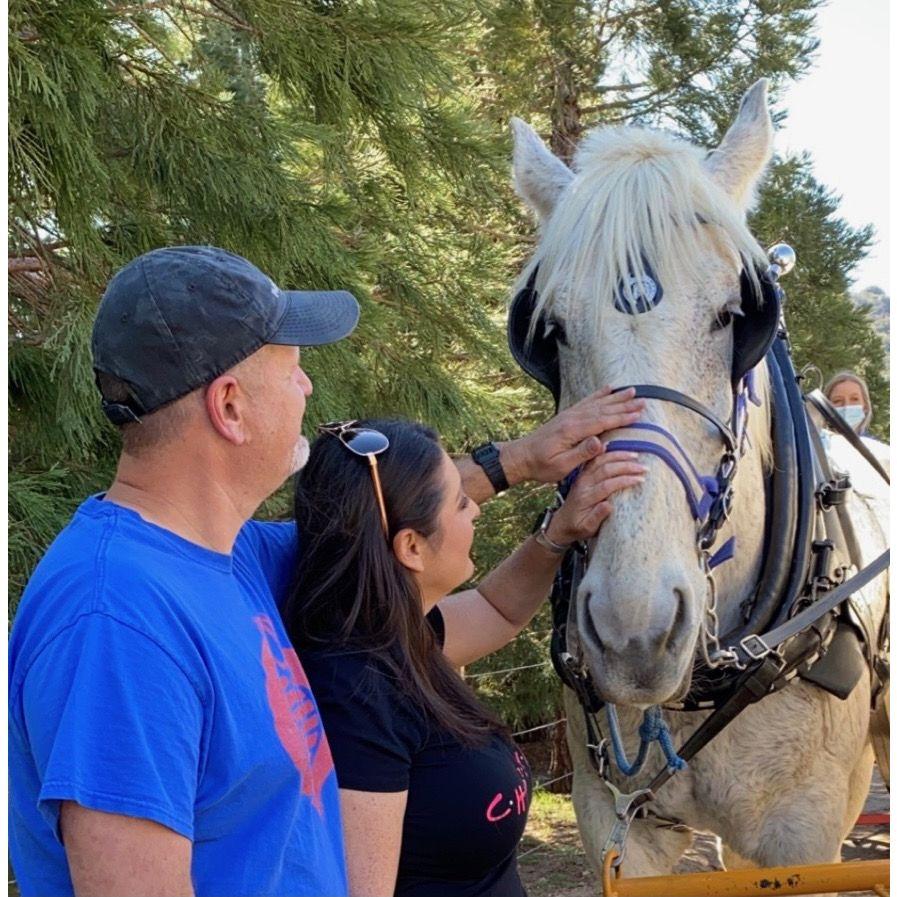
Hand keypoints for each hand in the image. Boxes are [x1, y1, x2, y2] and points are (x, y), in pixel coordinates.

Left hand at [501, 387, 643, 485]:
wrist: (521, 457)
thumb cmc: (541, 466)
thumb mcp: (561, 466)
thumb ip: (581, 453)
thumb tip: (600, 441)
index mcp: (572, 431)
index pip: (602, 422)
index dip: (621, 418)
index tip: (639, 415)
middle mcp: (572, 418)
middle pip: (603, 409)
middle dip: (624, 405)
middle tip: (644, 401)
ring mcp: (569, 415)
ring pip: (597, 403)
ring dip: (616, 397)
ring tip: (632, 391)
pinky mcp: (567, 416)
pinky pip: (587, 402)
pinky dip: (599, 394)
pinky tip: (608, 389)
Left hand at [545, 451, 645, 545]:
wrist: (561, 523)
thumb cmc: (577, 528)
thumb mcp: (586, 528)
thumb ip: (596, 517)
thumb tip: (608, 505)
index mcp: (585, 497)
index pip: (607, 485)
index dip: (624, 481)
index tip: (641, 479)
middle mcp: (583, 484)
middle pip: (606, 470)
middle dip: (627, 467)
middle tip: (644, 467)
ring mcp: (582, 477)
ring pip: (601, 461)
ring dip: (619, 457)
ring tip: (636, 455)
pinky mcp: (583, 474)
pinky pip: (593, 459)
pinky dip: (604, 452)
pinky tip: (612, 445)